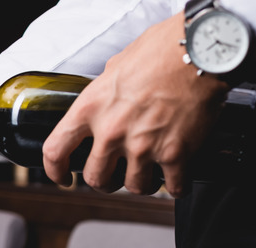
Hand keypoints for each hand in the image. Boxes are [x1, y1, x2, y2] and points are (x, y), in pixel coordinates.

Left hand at [42, 12, 229, 197]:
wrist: (199, 51)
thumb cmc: (160, 51)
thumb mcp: (115, 68)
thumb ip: (103, 93)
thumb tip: (103, 103)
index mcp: (90, 108)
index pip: (55, 150)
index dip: (56, 171)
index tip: (64, 177)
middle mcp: (111, 131)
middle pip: (95, 178)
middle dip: (105, 181)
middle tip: (115, 175)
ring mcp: (142, 146)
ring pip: (133, 187)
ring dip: (141, 183)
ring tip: (149, 174)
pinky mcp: (174, 154)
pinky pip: (172, 187)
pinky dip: (175, 186)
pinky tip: (177, 179)